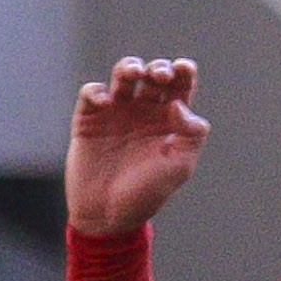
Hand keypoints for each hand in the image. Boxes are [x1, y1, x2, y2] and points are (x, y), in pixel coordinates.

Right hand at [67, 58, 210, 237]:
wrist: (109, 213)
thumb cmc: (148, 192)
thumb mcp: (179, 166)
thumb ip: (190, 135)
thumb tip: (181, 105)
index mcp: (169, 121)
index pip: (179, 88)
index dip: (182, 72)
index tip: (184, 68)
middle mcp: (144, 112)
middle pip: (153, 76)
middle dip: (158, 69)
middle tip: (160, 75)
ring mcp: (116, 113)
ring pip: (123, 76)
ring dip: (129, 67)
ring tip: (135, 73)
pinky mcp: (89, 118)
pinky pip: (92, 93)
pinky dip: (98, 90)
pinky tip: (106, 101)